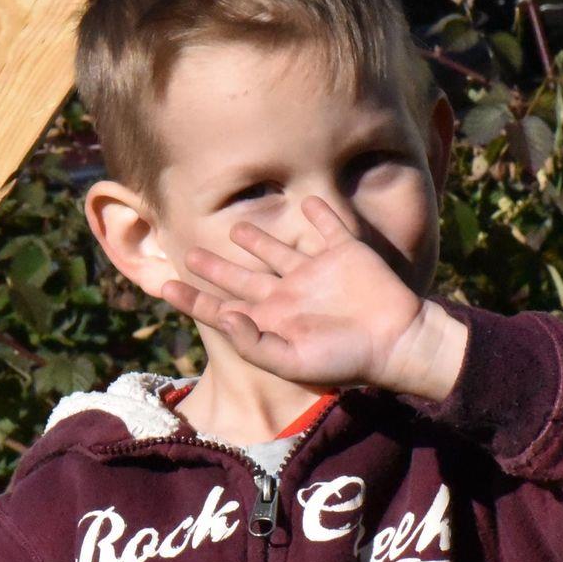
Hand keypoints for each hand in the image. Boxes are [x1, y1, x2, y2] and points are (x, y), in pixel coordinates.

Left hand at [159, 198, 466, 399]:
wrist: (398, 342)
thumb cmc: (345, 360)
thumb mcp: (292, 362)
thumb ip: (253, 342)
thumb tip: (221, 315)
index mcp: (272, 319)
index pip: (223, 308)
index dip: (194, 299)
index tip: (164, 288)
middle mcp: (289, 294)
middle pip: (242, 277)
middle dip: (215, 267)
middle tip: (188, 252)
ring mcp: (316, 272)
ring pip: (278, 250)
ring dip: (258, 238)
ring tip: (236, 226)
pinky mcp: (344, 253)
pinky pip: (327, 227)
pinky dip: (318, 212)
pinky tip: (306, 200)